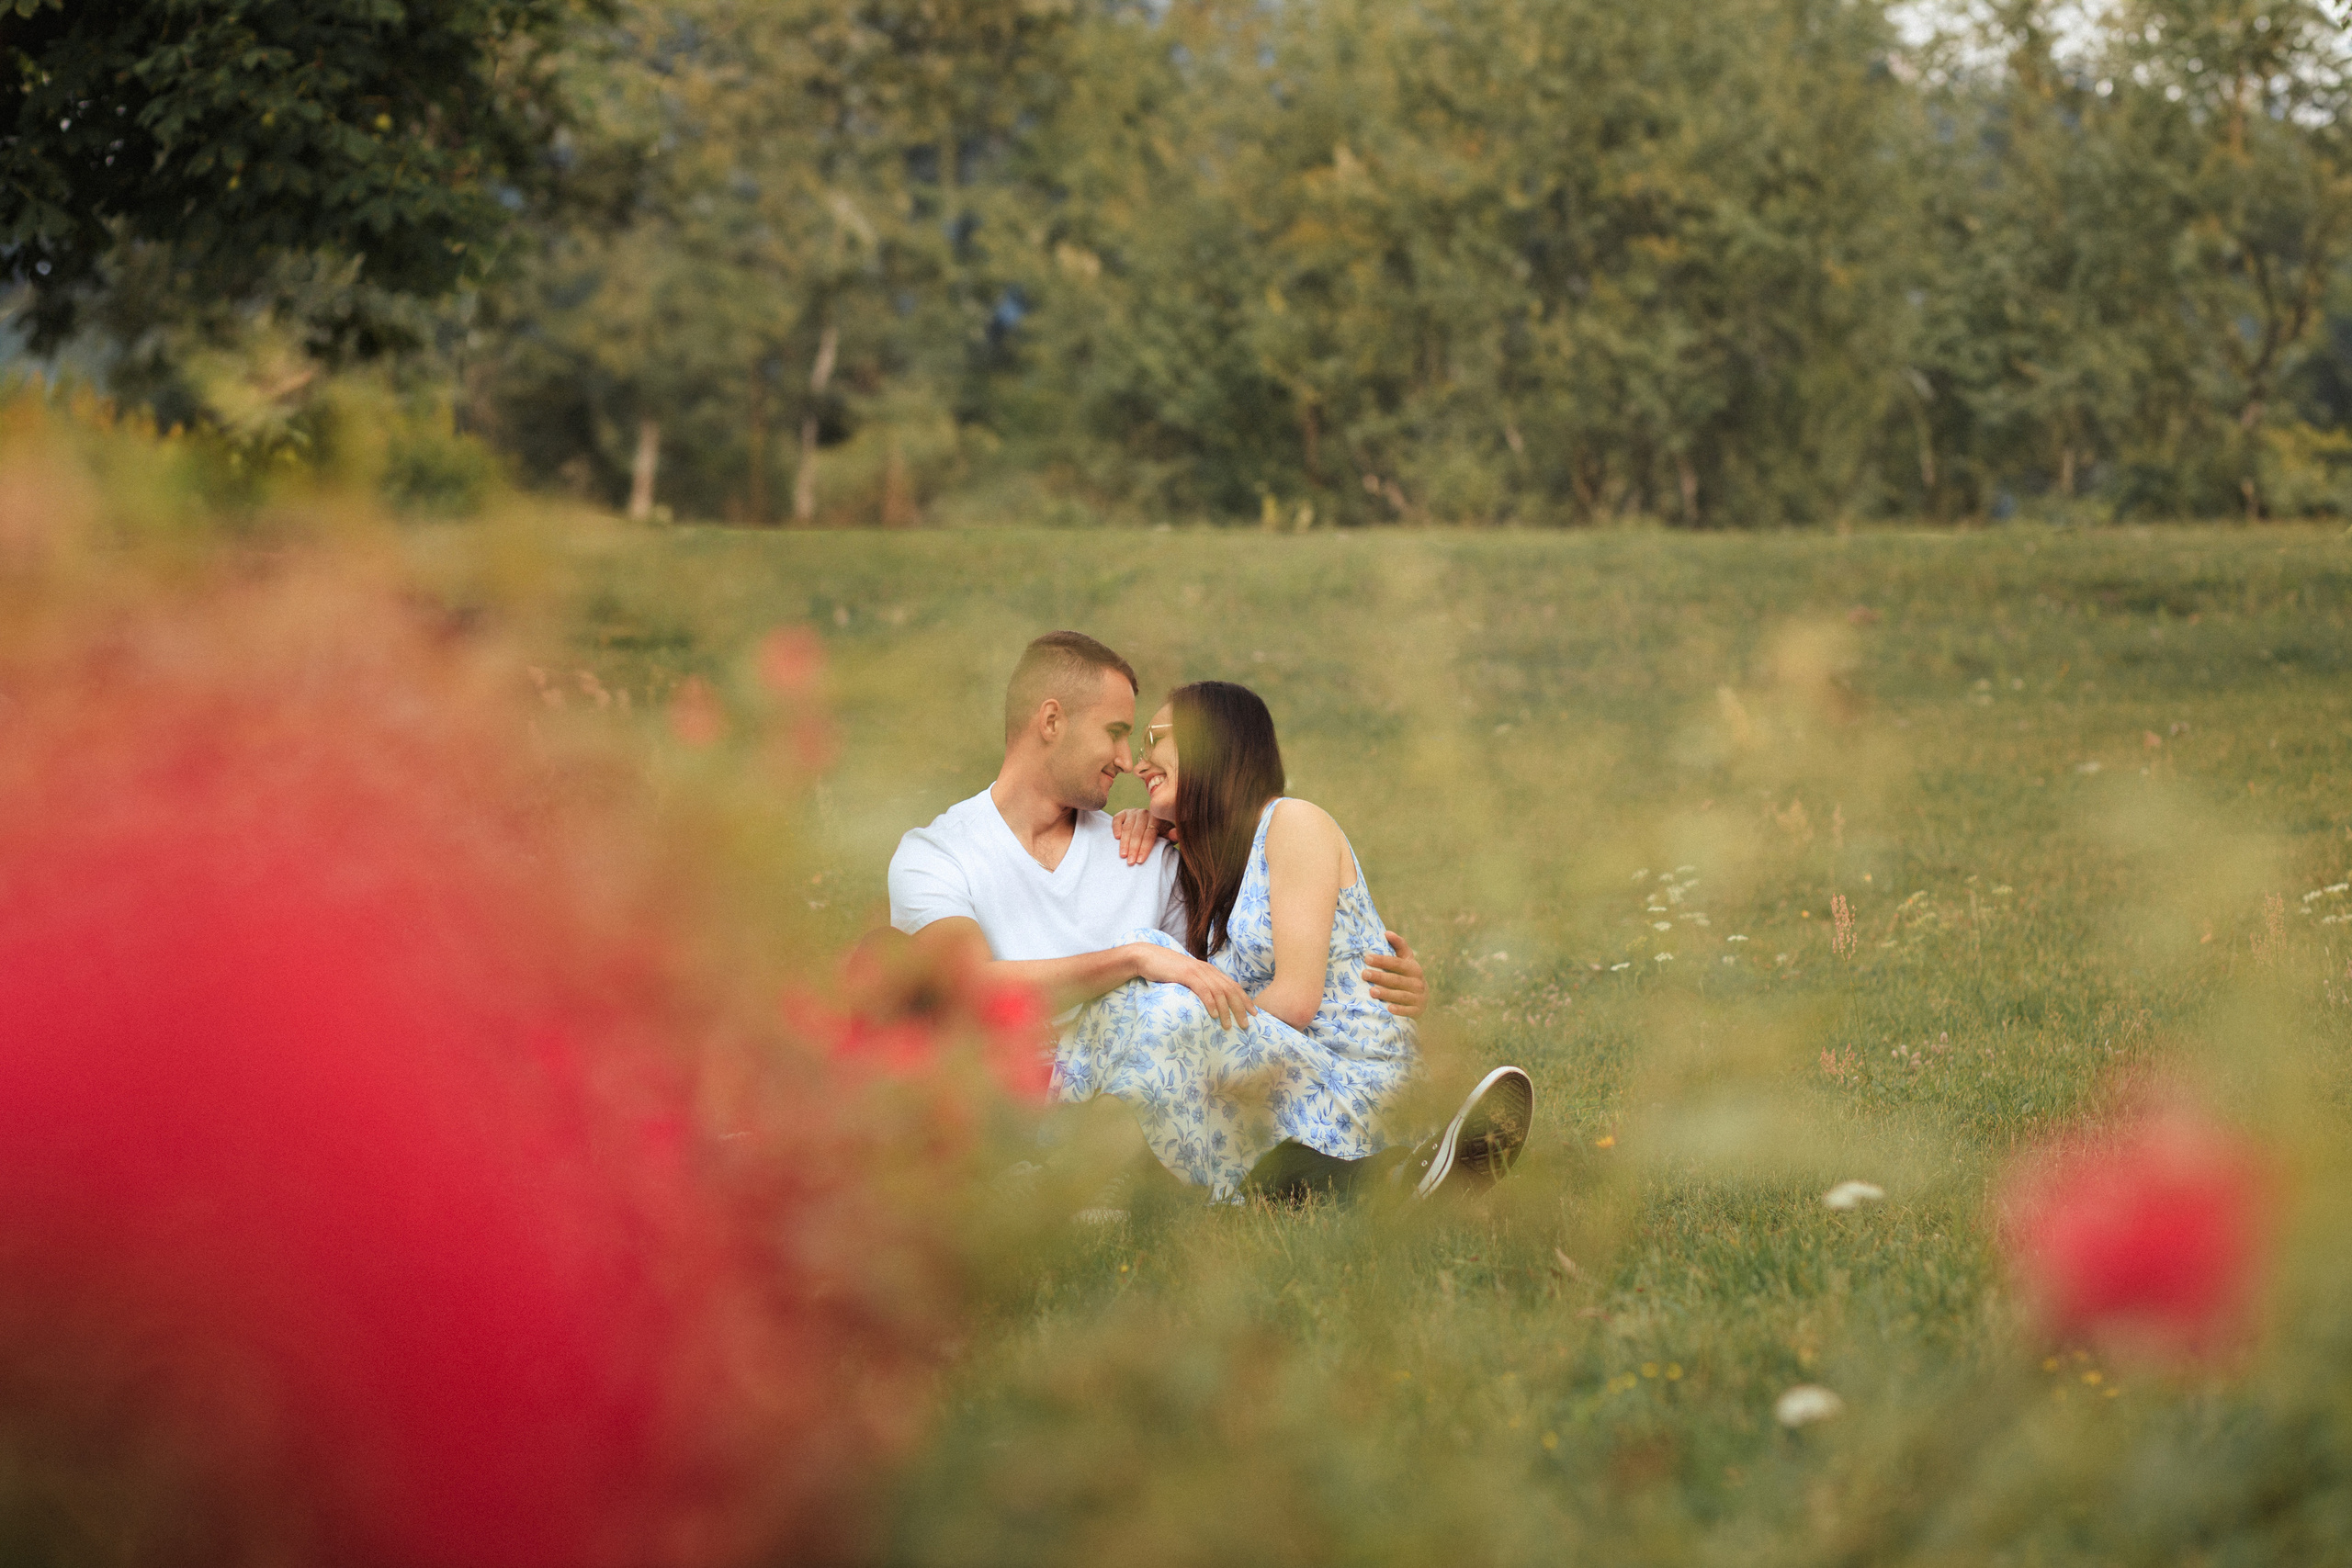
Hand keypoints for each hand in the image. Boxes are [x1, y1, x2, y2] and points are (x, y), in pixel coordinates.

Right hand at [1112, 808, 1169, 864]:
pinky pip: (1117, 819)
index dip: (1144, 848)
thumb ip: (1173, 836)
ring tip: (1123, 855)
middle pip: (1137, 832)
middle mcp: (1145, 813)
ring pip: (1127, 828)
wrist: (1152, 822)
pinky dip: (1116, 827)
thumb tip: (1173, 835)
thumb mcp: (1168, 835)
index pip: (1149, 835)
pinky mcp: (1123, 813)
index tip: (1140, 861)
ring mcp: (1133, 812)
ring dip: (1124, 842)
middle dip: (1133, 849)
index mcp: (1157, 818)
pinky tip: (1116, 838)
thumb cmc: (1160, 833)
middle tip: (1130, 862)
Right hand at [1129, 941, 1255, 1029]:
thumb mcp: (1186, 978)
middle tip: (1246, 1024)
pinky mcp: (1186, 974)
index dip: (1245, 999)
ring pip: (1219, 991)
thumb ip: (1198, 985)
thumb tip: (1208, 1003)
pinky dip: (1210, 1003)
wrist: (1147, 957)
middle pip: (1230, 989)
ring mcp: (1197, 971)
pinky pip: (1203, 990)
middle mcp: (1206, 969)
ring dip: (1226, 1010)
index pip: (1233, 985)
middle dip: (1240, 1007)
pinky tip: (1214, 1015)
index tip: (1253, 1013)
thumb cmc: (1165, 971)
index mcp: (1209, 970)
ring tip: (1229, 1025)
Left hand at [1363, 930, 1426, 1018]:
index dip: (1382, 960)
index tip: (1367, 958)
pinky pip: (1407, 1011)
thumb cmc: (1407, 975)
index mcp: (1412, 967)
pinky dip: (1399, 1010)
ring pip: (1401, 995)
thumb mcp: (1406, 960)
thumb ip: (1398, 946)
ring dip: (1386, 993)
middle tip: (1364, 974)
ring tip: (1372, 991)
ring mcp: (1418, 997)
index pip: (1396, 963)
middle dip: (1380, 976)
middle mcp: (1417, 982)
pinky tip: (1388, 1009)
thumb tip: (1387, 933)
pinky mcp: (1417, 1010)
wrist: (1422, 998)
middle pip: (1396, 979)